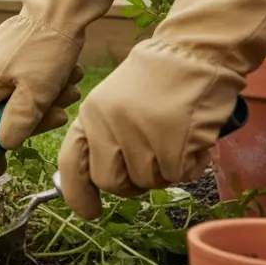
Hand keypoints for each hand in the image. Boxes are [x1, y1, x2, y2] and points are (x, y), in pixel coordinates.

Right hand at [0, 0, 118, 154]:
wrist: (62, 3)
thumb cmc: (48, 47)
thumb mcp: (36, 93)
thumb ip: (17, 123)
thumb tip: (4, 145)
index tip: (7, 163)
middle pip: (2, 116)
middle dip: (33, 120)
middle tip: (59, 114)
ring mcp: (2, 63)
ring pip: (21, 99)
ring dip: (48, 101)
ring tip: (70, 87)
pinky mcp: (18, 54)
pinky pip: (30, 81)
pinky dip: (50, 84)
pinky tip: (68, 75)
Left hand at [56, 0, 265, 218]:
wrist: (194, 52)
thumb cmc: (156, 80)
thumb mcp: (113, 102)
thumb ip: (102, 137)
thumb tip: (98, 181)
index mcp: (90, 115)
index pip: (71, 165)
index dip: (77, 195)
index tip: (89, 212)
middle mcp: (110, 127)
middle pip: (111, 182)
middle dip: (130, 182)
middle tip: (149, 163)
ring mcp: (142, 137)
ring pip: (148, 181)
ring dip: (164, 170)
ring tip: (173, 138)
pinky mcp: (174, 144)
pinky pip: (179, 175)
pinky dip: (189, 164)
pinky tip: (192, 138)